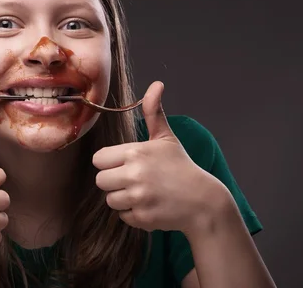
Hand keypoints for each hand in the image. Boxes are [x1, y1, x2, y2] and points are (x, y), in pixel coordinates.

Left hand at [93, 81, 227, 234]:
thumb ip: (153, 112)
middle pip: (100, 181)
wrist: (203, 201)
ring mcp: (138, 197)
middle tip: (134, 180)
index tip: (125, 164)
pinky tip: (150, 205)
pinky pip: (123, 216)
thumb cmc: (181, 167)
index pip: (99, 159)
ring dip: (123, 198)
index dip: (110, 163)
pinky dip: (133, 214)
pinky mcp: (142, 217)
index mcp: (135, 152)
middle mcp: (134, 174)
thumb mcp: (166, 138)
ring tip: (143, 193)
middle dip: (114, 182)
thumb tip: (156, 84)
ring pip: (110, 200)